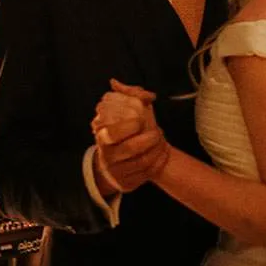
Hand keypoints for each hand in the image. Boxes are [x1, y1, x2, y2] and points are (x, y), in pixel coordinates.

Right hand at [91, 80, 167, 195]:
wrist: (117, 161)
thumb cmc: (123, 131)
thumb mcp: (125, 112)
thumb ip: (125, 95)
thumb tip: (115, 82)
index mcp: (102, 137)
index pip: (113, 132)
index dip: (129, 125)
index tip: (141, 120)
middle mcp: (107, 156)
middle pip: (130, 149)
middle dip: (149, 139)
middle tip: (158, 132)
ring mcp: (116, 172)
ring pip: (141, 163)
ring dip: (157, 151)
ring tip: (162, 141)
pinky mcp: (127, 183)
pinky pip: (146, 174)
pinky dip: (158, 163)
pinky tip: (162, 154)